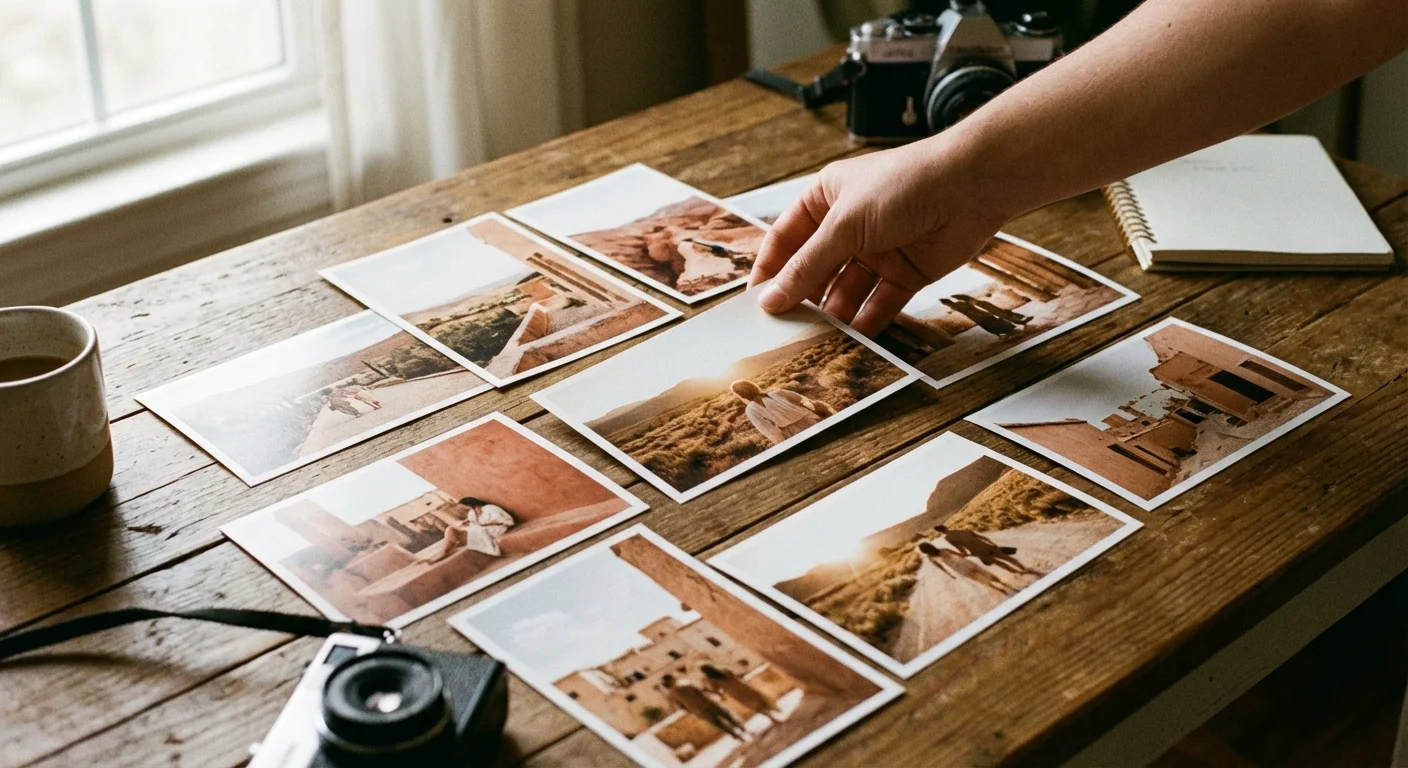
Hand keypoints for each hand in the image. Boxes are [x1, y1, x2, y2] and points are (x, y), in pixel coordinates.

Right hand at [748, 137, 1010, 336]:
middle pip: (815, 269)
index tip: (755, 303)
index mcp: (825, 199)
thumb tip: (772, 298)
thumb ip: (807, 266)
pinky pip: (879, 303)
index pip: (786, 239)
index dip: (771, 270)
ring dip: (833, 313)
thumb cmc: (904, 185)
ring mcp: (878, 250)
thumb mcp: (843, 225)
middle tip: (783, 329)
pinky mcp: (906, 272)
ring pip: (846, 290)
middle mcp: (849, 226)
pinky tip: (852, 339)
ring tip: (816, 339)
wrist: (970, 187)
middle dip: (802, 297)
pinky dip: (867, 321)